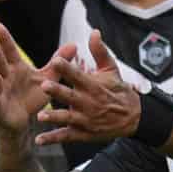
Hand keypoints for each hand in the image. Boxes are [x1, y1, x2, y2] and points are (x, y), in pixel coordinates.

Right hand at [0, 24, 50, 133]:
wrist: (23, 120)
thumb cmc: (31, 96)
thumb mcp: (47, 78)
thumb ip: (57, 62)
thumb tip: (74, 45)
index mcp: (15, 67)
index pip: (9, 51)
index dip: (4, 39)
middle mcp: (5, 77)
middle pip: (0, 63)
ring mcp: (0, 92)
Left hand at [36, 32, 141, 146]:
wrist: (133, 117)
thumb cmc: (118, 90)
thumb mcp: (111, 70)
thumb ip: (100, 51)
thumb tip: (94, 31)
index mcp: (94, 86)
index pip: (79, 76)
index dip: (68, 68)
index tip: (56, 60)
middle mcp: (89, 103)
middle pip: (71, 97)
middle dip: (58, 92)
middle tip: (44, 85)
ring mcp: (86, 120)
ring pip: (68, 119)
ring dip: (54, 117)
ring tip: (41, 116)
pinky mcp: (84, 134)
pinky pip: (66, 137)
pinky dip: (53, 139)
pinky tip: (39, 140)